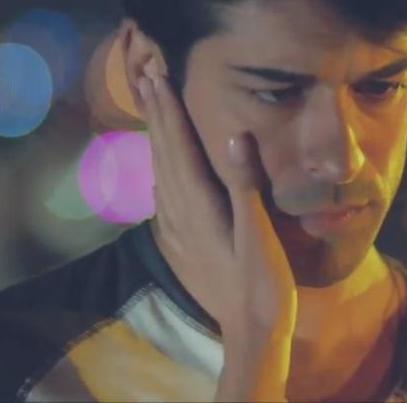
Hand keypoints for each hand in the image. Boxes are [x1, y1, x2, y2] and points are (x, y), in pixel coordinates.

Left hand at [135, 60, 295, 400]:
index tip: (157, 74)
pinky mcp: (183, 244)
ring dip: (155, 136)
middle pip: (163, 153)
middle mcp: (181, 215)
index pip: (180, 146)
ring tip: (149, 107)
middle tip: (144, 74)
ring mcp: (179, 231)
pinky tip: (160, 169)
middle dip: (155, 113)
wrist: (251, 333)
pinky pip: (164, 196)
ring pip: (160, 172)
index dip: (169, 109)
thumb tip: (237, 135)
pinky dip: (160, 170)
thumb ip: (246, 184)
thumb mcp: (259, 234)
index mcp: (200, 206)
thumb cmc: (262, 285)